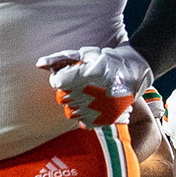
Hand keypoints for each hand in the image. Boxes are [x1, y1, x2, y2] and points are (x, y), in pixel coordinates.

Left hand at [35, 46, 151, 127]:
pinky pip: (83, 122)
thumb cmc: (108, 61)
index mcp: (86, 74)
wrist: (136, 72)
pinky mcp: (105, 118)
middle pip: (62, 98)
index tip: (71, 75)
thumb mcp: (85, 54)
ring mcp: (99, 108)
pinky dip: (85, 116)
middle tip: (82, 85)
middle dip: (68, 91)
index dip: (61, 78)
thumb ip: (60, 59)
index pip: (57, 82)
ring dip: (75, 104)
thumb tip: (39, 64)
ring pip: (70, 112)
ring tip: (88, 96)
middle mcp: (91, 93)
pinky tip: (93, 106)